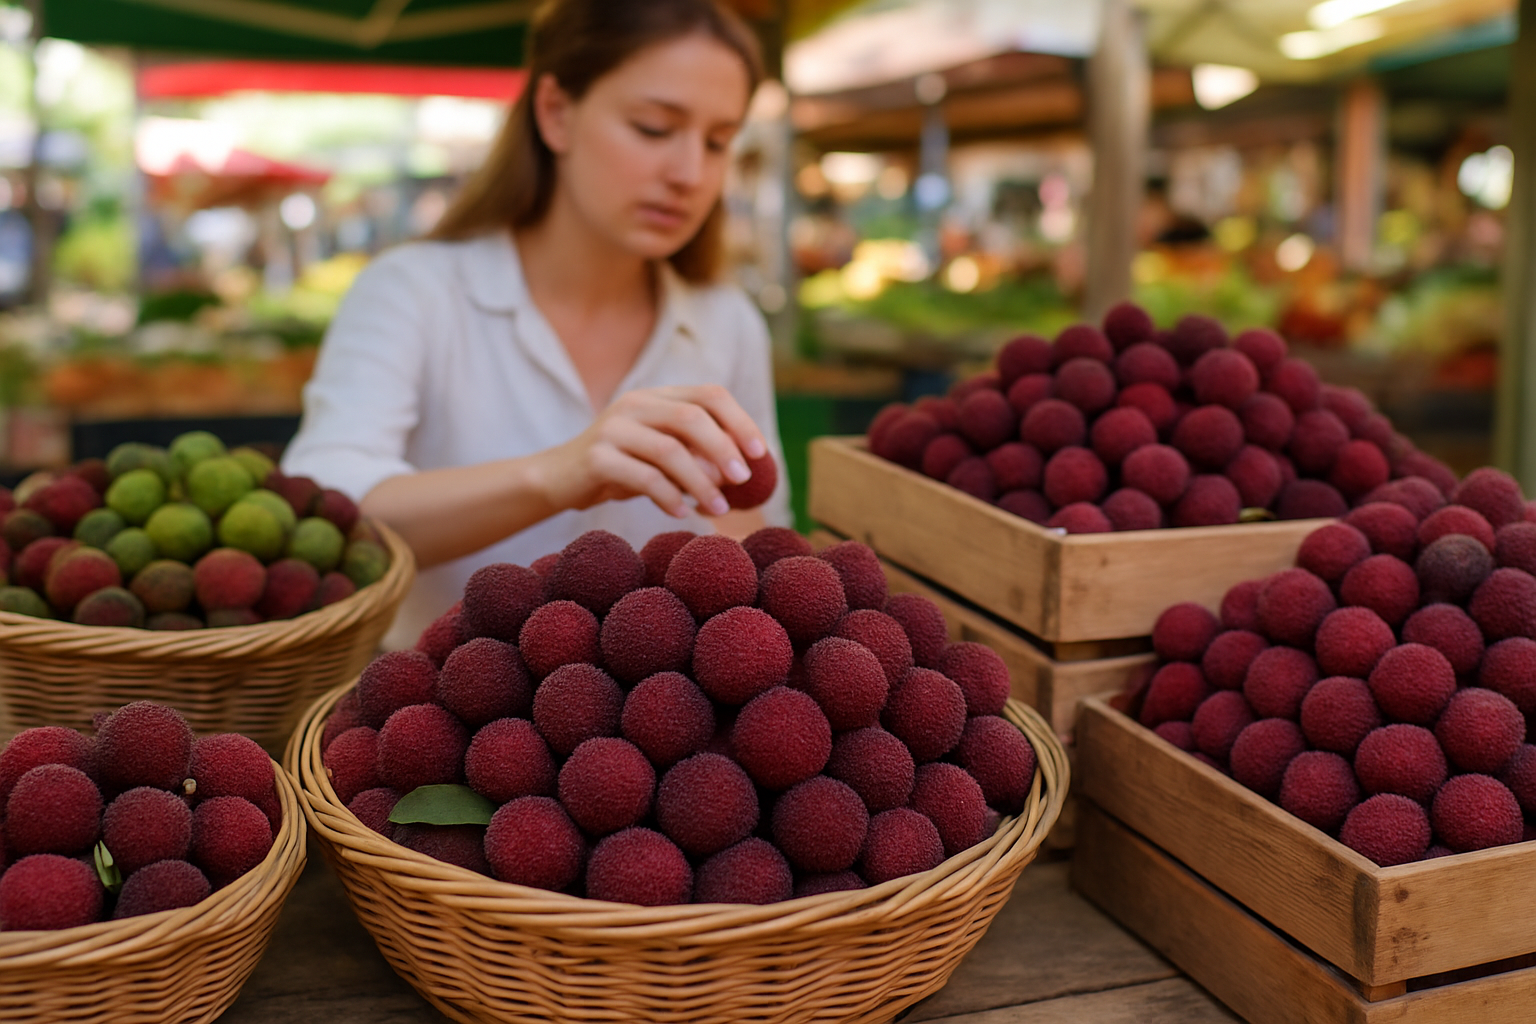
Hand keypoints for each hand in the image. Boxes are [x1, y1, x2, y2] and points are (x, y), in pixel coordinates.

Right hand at [534, 385, 768, 518]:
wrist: (559, 479)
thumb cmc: (621, 469)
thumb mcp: (660, 456)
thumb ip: (696, 455)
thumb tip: (742, 474)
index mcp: (657, 396)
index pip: (709, 394)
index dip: (740, 421)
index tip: (760, 453)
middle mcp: (636, 404)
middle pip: (692, 418)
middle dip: (724, 449)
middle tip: (744, 481)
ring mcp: (613, 428)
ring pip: (670, 450)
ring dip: (701, 482)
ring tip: (719, 509)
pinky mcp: (597, 457)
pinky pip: (644, 477)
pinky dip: (670, 497)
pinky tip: (682, 514)